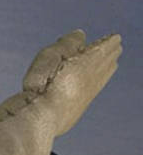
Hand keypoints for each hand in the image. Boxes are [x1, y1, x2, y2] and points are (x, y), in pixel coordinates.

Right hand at [0, 30, 121, 135]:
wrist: (38, 119)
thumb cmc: (43, 84)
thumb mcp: (51, 55)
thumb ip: (68, 44)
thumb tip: (81, 35)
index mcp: (91, 63)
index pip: (105, 49)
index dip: (110, 42)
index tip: (115, 38)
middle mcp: (93, 80)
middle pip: (107, 64)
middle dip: (111, 55)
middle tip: (116, 48)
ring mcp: (86, 98)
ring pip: (101, 79)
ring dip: (106, 69)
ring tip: (111, 64)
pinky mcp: (75, 112)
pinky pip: (91, 92)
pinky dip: (96, 83)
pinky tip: (94, 84)